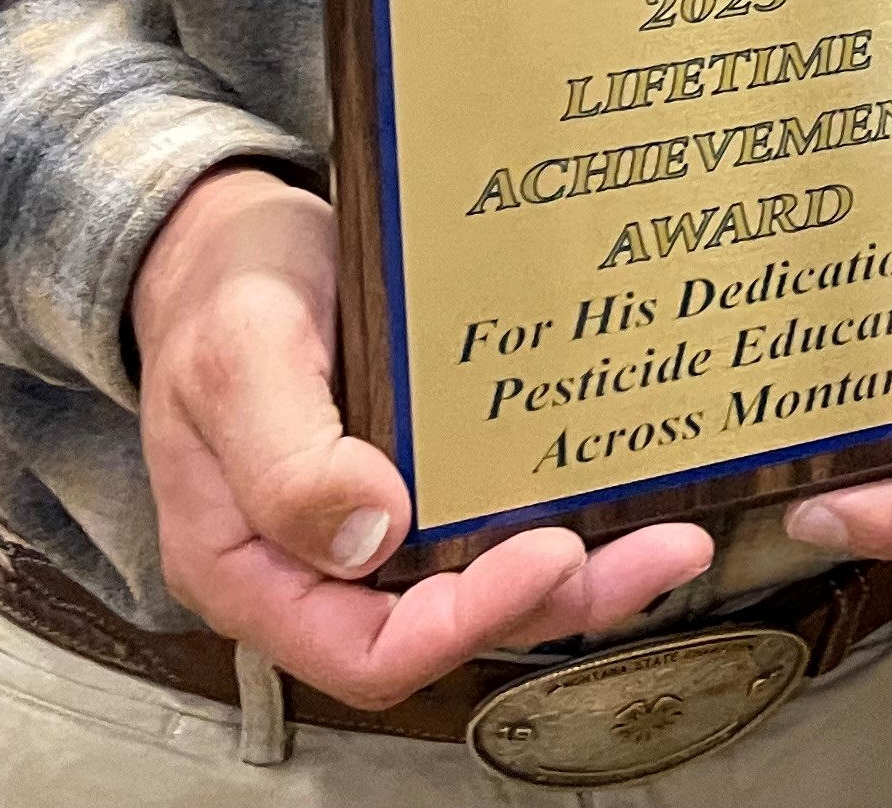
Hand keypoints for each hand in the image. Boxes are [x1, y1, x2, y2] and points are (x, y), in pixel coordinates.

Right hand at [130, 165, 710, 706]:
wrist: (225, 242)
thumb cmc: (221, 291)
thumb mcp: (238, 355)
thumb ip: (286, 458)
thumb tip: (369, 533)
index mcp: (251, 567)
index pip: (365, 651)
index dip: (464, 624)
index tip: (548, 559)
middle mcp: (318, 567)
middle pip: (445, 628)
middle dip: (557, 600)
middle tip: (654, 550)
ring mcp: (375, 526)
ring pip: (484, 582)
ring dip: (582, 569)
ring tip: (670, 532)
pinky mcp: (419, 480)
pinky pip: (491, 519)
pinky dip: (559, 511)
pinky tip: (624, 483)